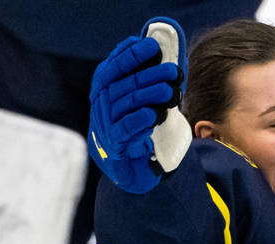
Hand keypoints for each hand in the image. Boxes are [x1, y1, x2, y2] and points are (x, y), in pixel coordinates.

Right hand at [88, 18, 189, 193]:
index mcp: (103, 90)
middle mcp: (101, 106)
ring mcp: (106, 126)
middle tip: (173, 70)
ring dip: (150, 95)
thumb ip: (145, 79)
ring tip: (169, 91)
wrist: (128, 168)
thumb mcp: (139, 102)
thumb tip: (156, 49)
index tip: (151, 45)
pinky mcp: (115, 146)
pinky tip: (154, 115)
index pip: (113, 67)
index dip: (131, 55)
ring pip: (127, 105)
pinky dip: (140, 120)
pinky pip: (125, 130)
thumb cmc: (135, 129)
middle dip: (150, 75)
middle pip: (124, 85)